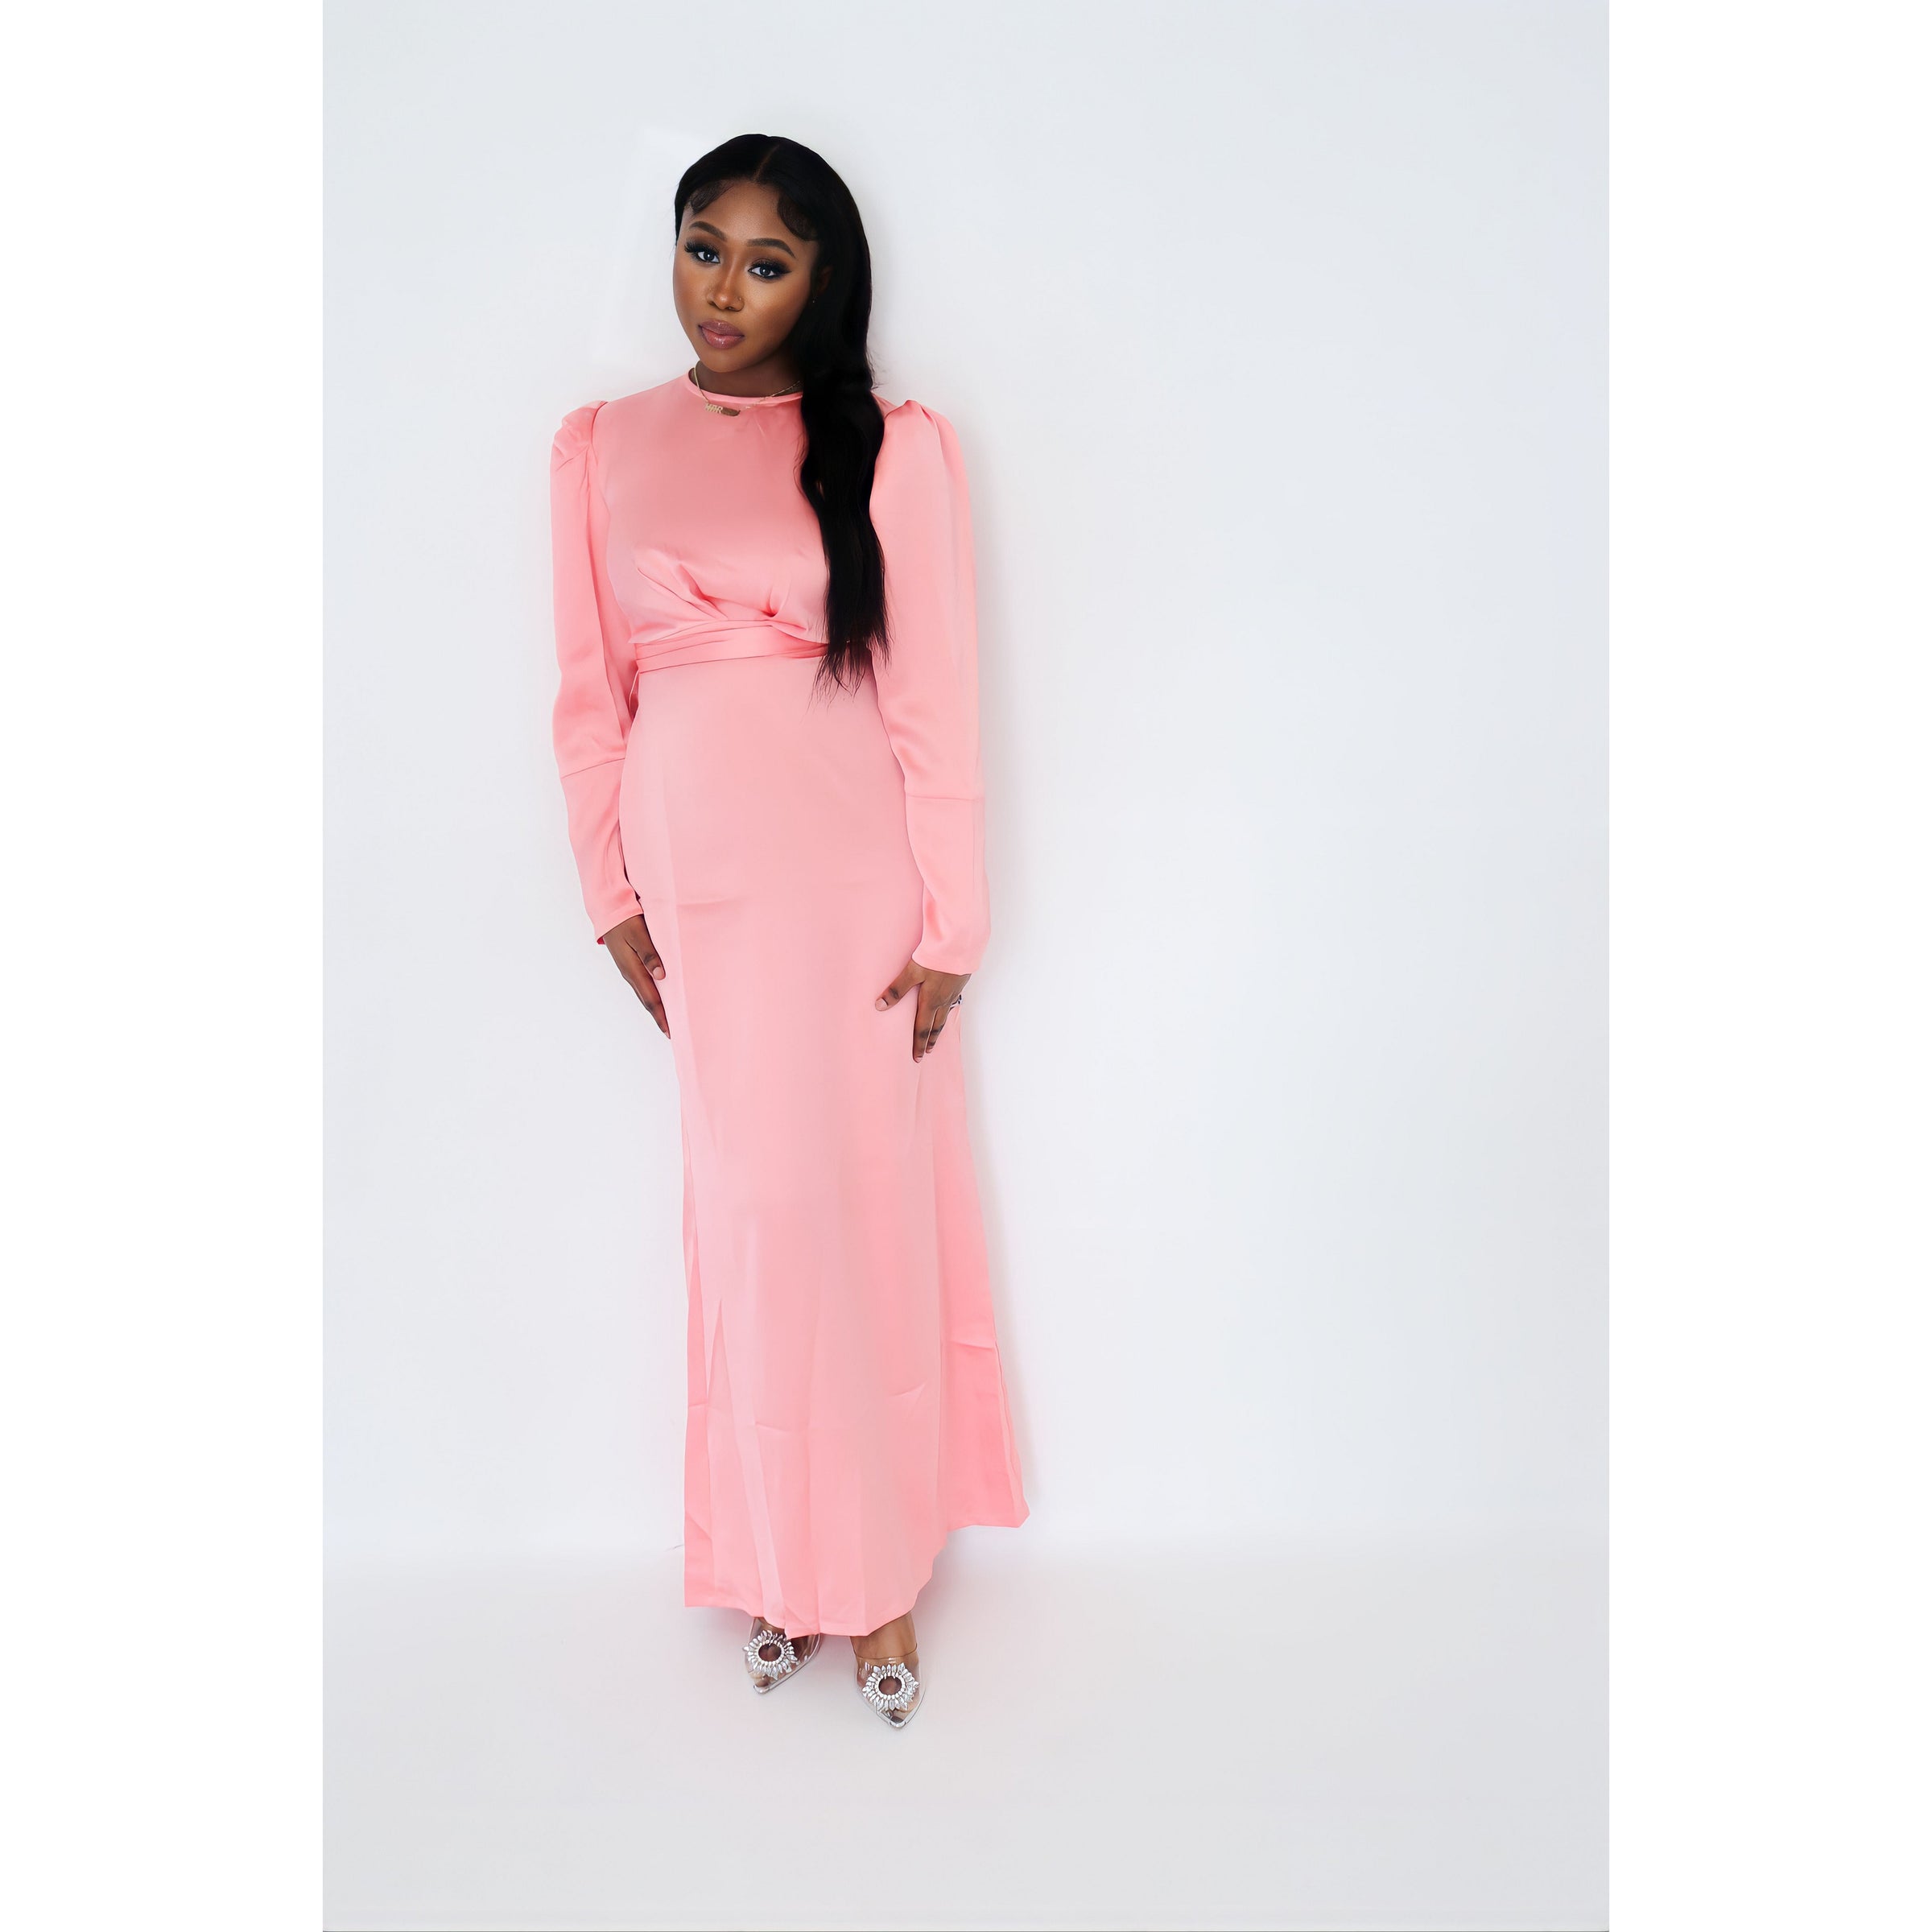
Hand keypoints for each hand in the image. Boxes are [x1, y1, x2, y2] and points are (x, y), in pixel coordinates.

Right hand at [600, 913, 668, 1035]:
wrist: (608, 912)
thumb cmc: (625, 921)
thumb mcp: (639, 935)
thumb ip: (650, 954)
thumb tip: (661, 976)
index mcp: (633, 970)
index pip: (650, 999)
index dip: (661, 1016)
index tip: (670, 1031)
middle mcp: (630, 974)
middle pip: (647, 1001)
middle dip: (659, 1018)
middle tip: (672, 1033)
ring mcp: (628, 970)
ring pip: (644, 994)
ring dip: (655, 1008)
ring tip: (667, 1020)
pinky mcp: (629, 964)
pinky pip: (642, 985)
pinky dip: (651, 995)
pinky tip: (659, 997)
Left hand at [876, 958, 969, 1060]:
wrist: (960, 945)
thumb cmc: (936, 957)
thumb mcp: (912, 972)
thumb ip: (897, 989)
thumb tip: (880, 1006)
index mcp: (930, 1001)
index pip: (923, 1028)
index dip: (919, 1044)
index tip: (917, 1057)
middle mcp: (943, 1000)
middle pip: (936, 1026)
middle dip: (930, 1040)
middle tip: (927, 1052)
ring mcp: (953, 993)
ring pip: (945, 1015)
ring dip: (940, 1028)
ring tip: (937, 1036)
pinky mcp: (960, 983)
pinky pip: (952, 1003)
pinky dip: (948, 1012)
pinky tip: (947, 1009)